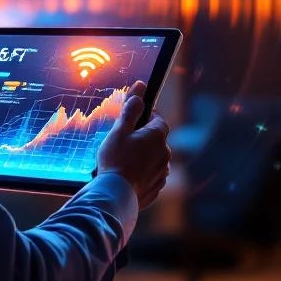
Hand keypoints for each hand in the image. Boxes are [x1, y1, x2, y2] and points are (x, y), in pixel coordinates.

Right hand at [96, 81, 170, 209]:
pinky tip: (128, 175)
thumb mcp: (119, 130)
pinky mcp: (157, 187)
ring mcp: (162, 172)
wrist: (116, 194)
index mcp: (157, 136)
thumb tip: (141, 86)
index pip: (158, 119)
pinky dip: (143, 173)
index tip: (133, 121)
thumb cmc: (115, 159)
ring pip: (154, 157)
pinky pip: (152, 174)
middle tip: (123, 143)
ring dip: (143, 156)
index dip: (146, 117)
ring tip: (123, 162)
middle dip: (143, 138)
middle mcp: (165, 153)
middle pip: (156, 139)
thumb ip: (131, 109)